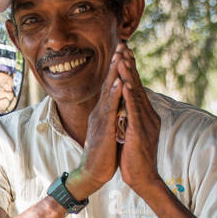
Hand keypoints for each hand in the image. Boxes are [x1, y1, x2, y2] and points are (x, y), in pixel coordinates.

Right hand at [67, 53, 123, 199]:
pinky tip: (118, 84)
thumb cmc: (103, 154)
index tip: (124, 50)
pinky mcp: (103, 130)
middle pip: (108, 82)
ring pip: (108, 92)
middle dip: (116, 63)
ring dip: (114, 73)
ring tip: (120, 56)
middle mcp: (100, 111)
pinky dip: (114, 95)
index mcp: (103, 111)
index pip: (110, 85)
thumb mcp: (109, 130)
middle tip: (122, 43)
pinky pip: (110, 110)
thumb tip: (118, 105)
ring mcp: (100, 120)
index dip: (117, 67)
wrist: (93, 173)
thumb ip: (112, 116)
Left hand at [112, 43, 160, 197]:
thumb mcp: (131, 132)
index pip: (136, 88)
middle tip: (124, 45)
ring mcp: (145, 123)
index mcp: (144, 114)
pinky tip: (126, 85)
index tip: (124, 51)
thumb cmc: (134, 157)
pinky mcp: (140, 132)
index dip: (130, 69)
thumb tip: (126, 106)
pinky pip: (134, 111)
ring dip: (130, 76)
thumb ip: (130, 117)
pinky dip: (130, 97)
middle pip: (137, 85)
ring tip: (124, 58)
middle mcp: (147, 115)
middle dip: (130, 65)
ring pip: (136, 95)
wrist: (142, 178)